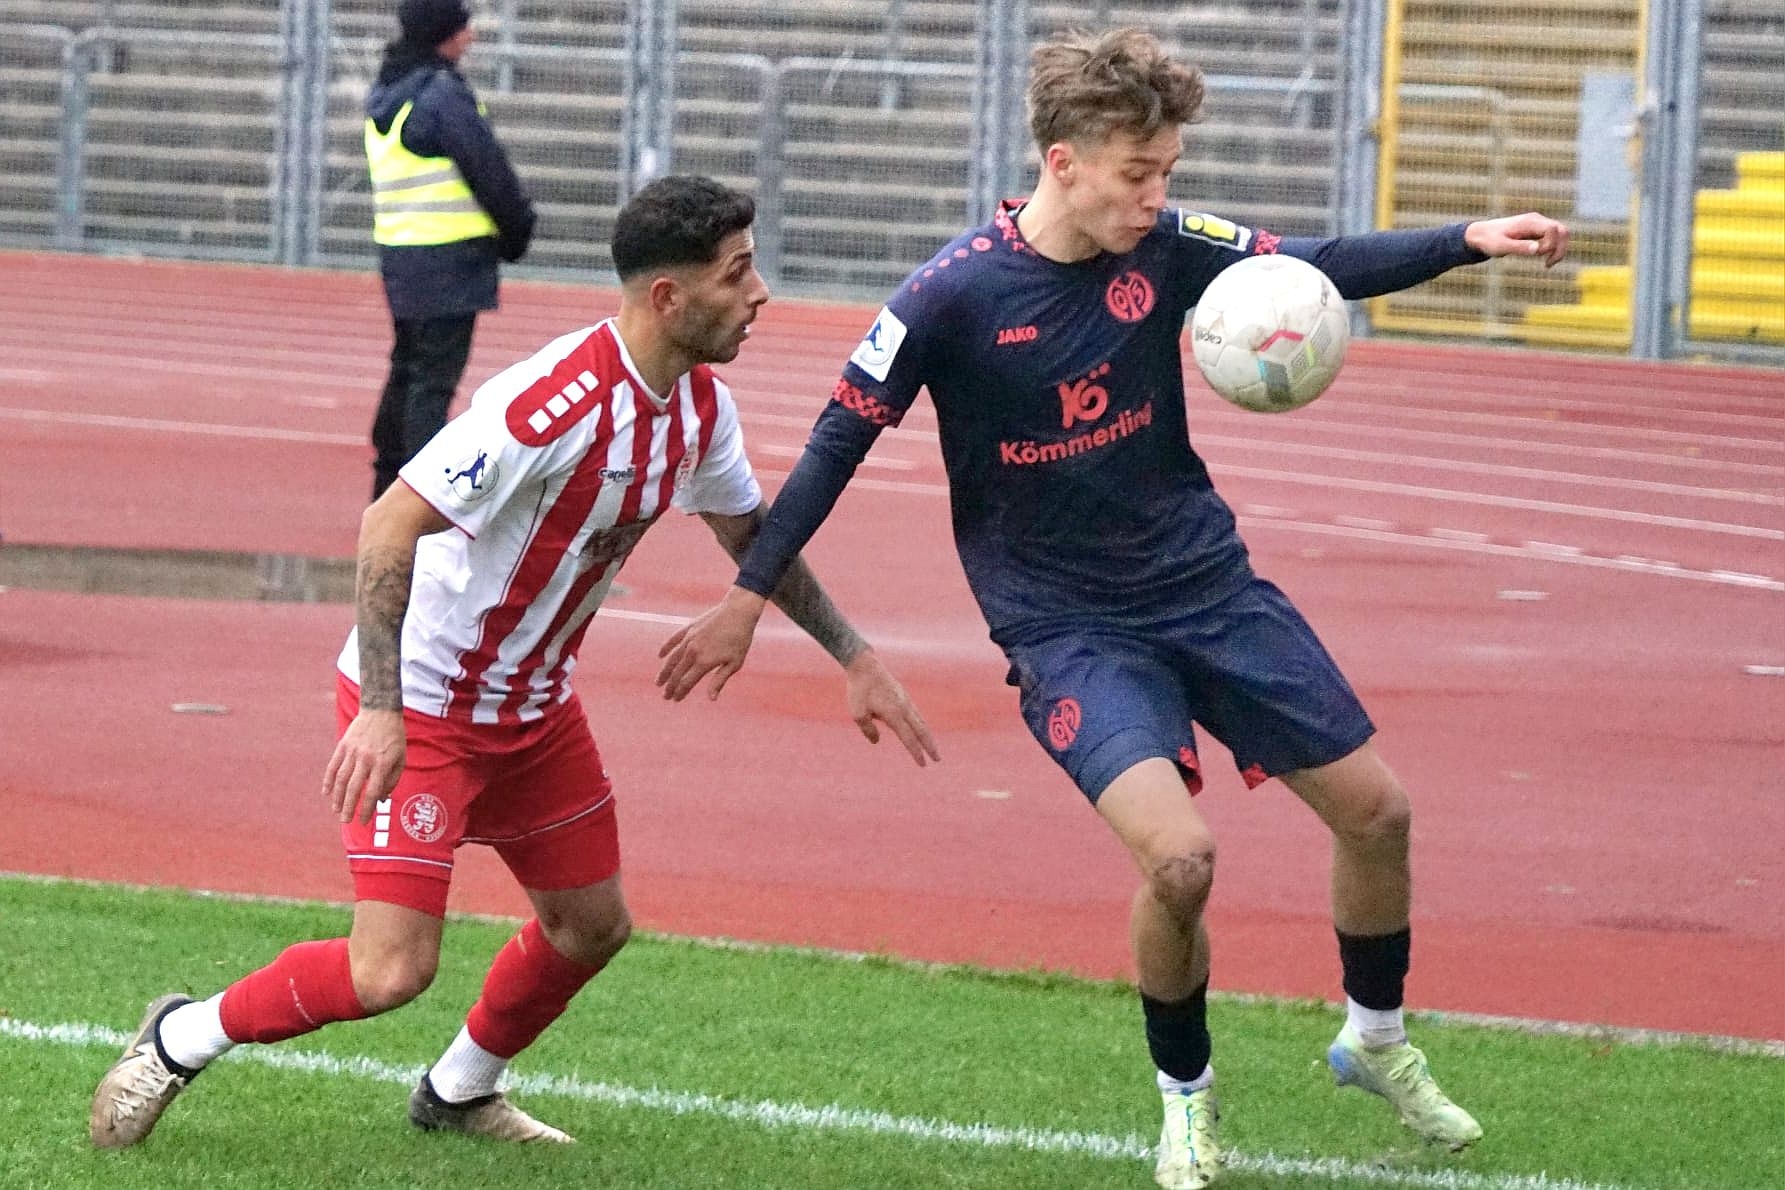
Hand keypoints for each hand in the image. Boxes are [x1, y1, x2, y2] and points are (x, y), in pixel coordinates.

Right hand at [322, 708, 405, 823]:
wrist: (381, 712)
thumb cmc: (394, 738)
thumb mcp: (401, 759)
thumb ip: (392, 780)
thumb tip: (380, 799)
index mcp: (382, 763)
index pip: (372, 791)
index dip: (367, 809)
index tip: (363, 821)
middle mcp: (366, 758)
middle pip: (354, 788)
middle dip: (348, 807)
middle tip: (345, 821)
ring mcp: (352, 751)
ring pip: (341, 779)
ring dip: (337, 797)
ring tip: (336, 810)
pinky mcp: (343, 745)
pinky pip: (333, 766)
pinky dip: (328, 780)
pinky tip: (326, 793)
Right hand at [656, 587, 766, 700]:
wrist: (738, 611)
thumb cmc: (740, 639)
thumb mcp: (734, 663)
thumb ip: (719, 680)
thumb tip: (711, 698)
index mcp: (704, 662)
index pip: (687, 682)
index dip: (680, 692)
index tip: (676, 700)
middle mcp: (693, 651)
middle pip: (677, 673)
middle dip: (670, 686)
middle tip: (666, 696)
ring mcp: (689, 638)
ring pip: (672, 658)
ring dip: (664, 672)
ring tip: (658, 682)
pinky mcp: (689, 628)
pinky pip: (673, 640)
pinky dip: (665, 648)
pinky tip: (660, 656)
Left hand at [844, 648, 940, 766]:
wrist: (864, 665)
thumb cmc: (859, 690)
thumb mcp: (857, 713)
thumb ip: (868, 729)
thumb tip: (876, 741)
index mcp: (893, 714)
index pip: (908, 738)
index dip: (916, 752)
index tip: (923, 764)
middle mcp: (903, 708)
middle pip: (921, 730)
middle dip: (930, 746)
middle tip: (938, 759)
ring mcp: (905, 700)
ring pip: (921, 721)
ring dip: (927, 735)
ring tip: (932, 747)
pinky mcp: (903, 695)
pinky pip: (916, 713)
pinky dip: (921, 724)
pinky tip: (920, 729)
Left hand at [1464, 212, 1568, 266]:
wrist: (1480, 234)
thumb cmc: (1488, 241)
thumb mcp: (1500, 247)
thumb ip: (1519, 247)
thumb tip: (1537, 250)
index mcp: (1529, 222)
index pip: (1553, 229)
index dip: (1550, 244)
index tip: (1537, 255)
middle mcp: (1537, 220)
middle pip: (1562, 230)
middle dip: (1560, 248)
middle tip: (1548, 264)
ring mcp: (1538, 224)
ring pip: (1561, 234)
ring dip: (1559, 249)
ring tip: (1547, 264)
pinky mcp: (1537, 231)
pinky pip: (1554, 238)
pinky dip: (1554, 249)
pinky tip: (1545, 260)